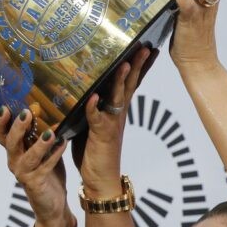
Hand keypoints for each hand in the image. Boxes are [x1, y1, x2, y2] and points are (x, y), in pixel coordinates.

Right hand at [0, 106, 69, 222]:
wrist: (51, 203)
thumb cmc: (46, 173)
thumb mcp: (40, 150)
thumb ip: (40, 134)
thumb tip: (47, 109)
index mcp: (13, 151)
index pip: (0, 134)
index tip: (4, 107)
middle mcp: (14, 161)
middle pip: (10, 142)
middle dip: (17, 127)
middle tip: (26, 113)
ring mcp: (24, 173)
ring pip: (29, 156)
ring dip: (39, 144)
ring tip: (50, 133)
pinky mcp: (36, 184)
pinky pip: (46, 167)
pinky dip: (55, 155)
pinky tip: (63, 143)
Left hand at [79, 48, 151, 195]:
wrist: (101, 180)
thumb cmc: (95, 150)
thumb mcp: (91, 122)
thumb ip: (89, 105)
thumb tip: (80, 85)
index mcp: (116, 110)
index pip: (129, 83)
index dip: (138, 66)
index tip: (146, 47)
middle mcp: (117, 114)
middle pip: (129, 84)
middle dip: (136, 65)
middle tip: (144, 46)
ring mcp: (111, 124)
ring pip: (118, 98)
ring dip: (120, 81)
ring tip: (124, 64)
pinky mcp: (101, 135)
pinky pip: (97, 119)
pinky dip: (95, 107)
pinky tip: (94, 96)